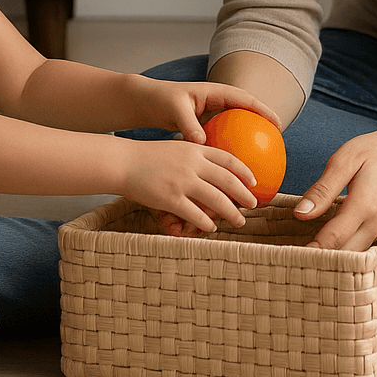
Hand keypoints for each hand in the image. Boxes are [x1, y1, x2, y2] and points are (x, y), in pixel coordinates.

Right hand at [115, 136, 259, 234]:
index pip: (228, 158)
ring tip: (239, 220)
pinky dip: (206, 223)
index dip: (244, 171)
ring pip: (216, 199)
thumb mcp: (176, 148)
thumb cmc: (147, 156)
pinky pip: (195, 214)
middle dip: (244, 194)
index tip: (254, 181)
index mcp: (194, 149)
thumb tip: (212, 168)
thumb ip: (194, 156)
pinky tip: (212, 228)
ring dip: (231, 212)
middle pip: (227, 180)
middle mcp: (192, 164)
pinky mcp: (170, 198)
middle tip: (254, 204)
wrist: (123, 162)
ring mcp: (182, 182)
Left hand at [127, 75, 283, 143]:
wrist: (145, 102)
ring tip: (261, 155)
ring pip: (235, 125)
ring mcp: (211, 114)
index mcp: (215, 92)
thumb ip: (189, 125)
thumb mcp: (175, 109)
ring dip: (247, 136)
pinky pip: (222, 136)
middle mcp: (217, 102)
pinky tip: (232, 166)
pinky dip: (229, 147)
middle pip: (246, 111)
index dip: (263, 110)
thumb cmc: (160, 100)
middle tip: (277, 141)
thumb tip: (202, 143)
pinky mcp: (204, 125)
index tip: (277, 123)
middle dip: (262, 123)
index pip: (245, 99)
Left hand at [293, 124, 376, 251]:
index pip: (333, 239)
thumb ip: (323, 189)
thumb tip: (301, 213)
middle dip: (316, 262)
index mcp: (363, 206)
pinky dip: (338, 255)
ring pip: (350, 259)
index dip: (310, 251)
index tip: (286, 256)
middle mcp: (372, 225)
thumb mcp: (344, 160)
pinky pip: (355, 252)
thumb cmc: (374, 152)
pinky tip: (319, 250)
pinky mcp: (374, 232)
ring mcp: (376, 231)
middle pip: (342, 258)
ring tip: (299, 258)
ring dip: (327, 261)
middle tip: (287, 260)